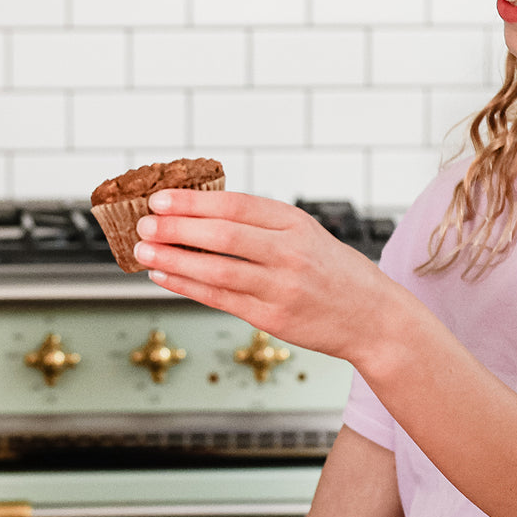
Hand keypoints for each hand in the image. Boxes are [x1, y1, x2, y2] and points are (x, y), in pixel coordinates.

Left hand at [133, 189, 393, 363]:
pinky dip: (187, 286)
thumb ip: (260, 224)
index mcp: (295, 223)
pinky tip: (163, 276)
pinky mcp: (273, 317)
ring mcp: (281, 287)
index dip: (194, 201)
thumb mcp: (305, 234)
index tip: (160, 198)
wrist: (374, 319)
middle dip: (177, 228)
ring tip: (143, 252)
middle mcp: (290, 252)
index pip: (237, 205)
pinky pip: (220, 299)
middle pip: (223, 235)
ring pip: (217, 270)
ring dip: (174, 260)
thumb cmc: (331, 272)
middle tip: (143, 224)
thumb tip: (195, 213)